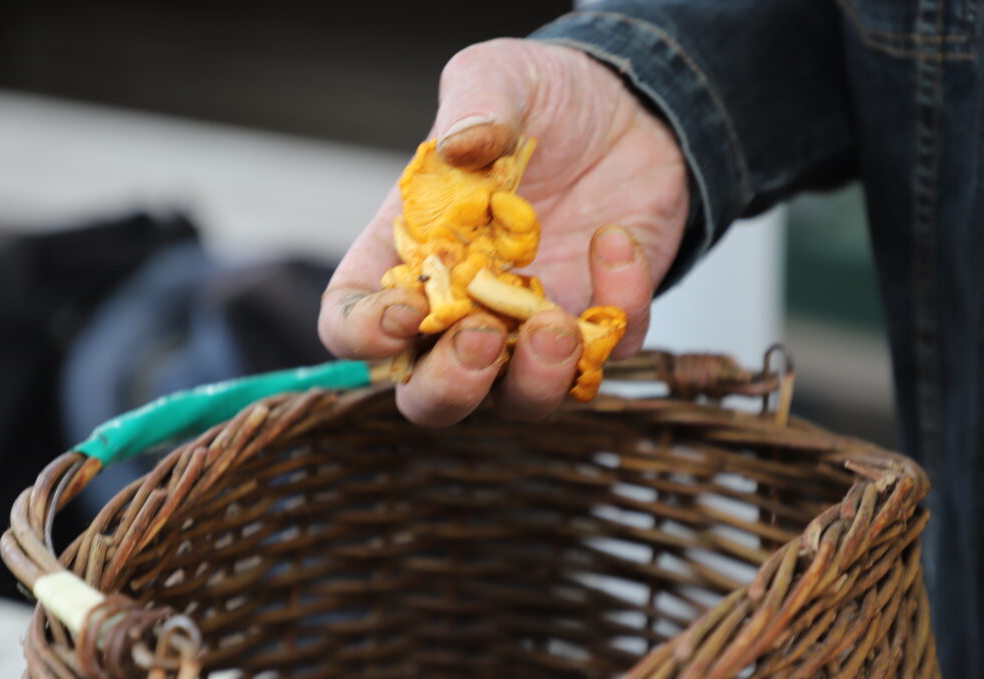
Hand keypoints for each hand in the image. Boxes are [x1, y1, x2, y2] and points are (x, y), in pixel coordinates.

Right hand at [318, 38, 688, 425]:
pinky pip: (605, 354)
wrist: (630, 108)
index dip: (363, 334)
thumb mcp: (500, 76)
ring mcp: (528, 327)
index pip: (352, 321)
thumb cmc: (544, 99)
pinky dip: (616, 309)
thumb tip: (461, 146)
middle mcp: (461, 307)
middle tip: (481, 340)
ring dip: (533, 382)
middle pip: (428, 394)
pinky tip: (616, 241)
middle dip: (449, 387)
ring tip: (559, 327)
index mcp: (408, 256)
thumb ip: (474, 104)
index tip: (404, 311)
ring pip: (515, 402)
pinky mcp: (596, 326)